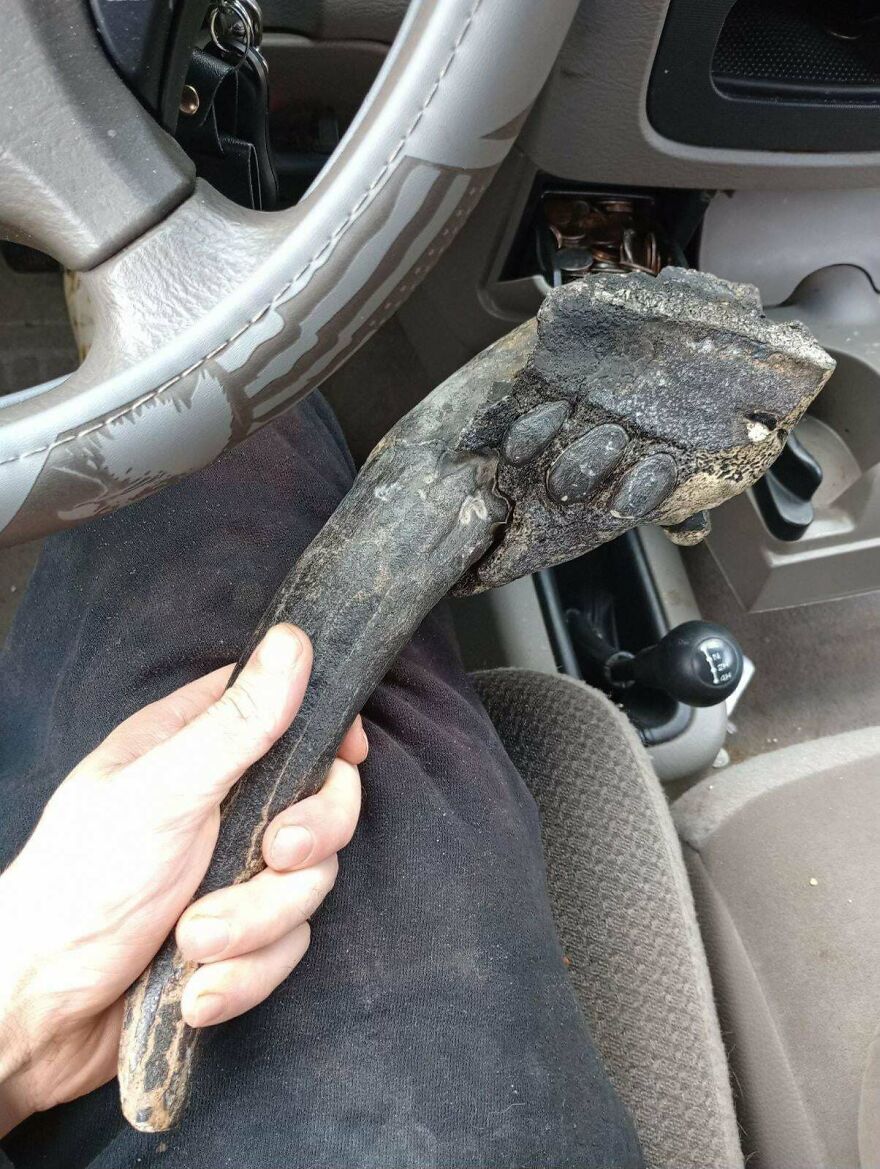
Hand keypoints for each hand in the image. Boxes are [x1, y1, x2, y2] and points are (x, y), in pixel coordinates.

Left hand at [0, 624, 364, 1135]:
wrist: (44, 1015)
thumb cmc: (81, 887)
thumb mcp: (163, 793)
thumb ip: (237, 725)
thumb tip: (293, 642)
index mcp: (195, 747)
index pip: (287, 711)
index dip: (328, 731)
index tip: (347, 756)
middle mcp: (223, 804)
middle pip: (322, 801)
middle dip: (305, 841)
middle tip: (272, 855)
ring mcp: (234, 871)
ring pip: (307, 883)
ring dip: (252, 923)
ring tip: (191, 941)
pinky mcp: (242, 938)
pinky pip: (286, 946)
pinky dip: (243, 973)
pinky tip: (193, 988)